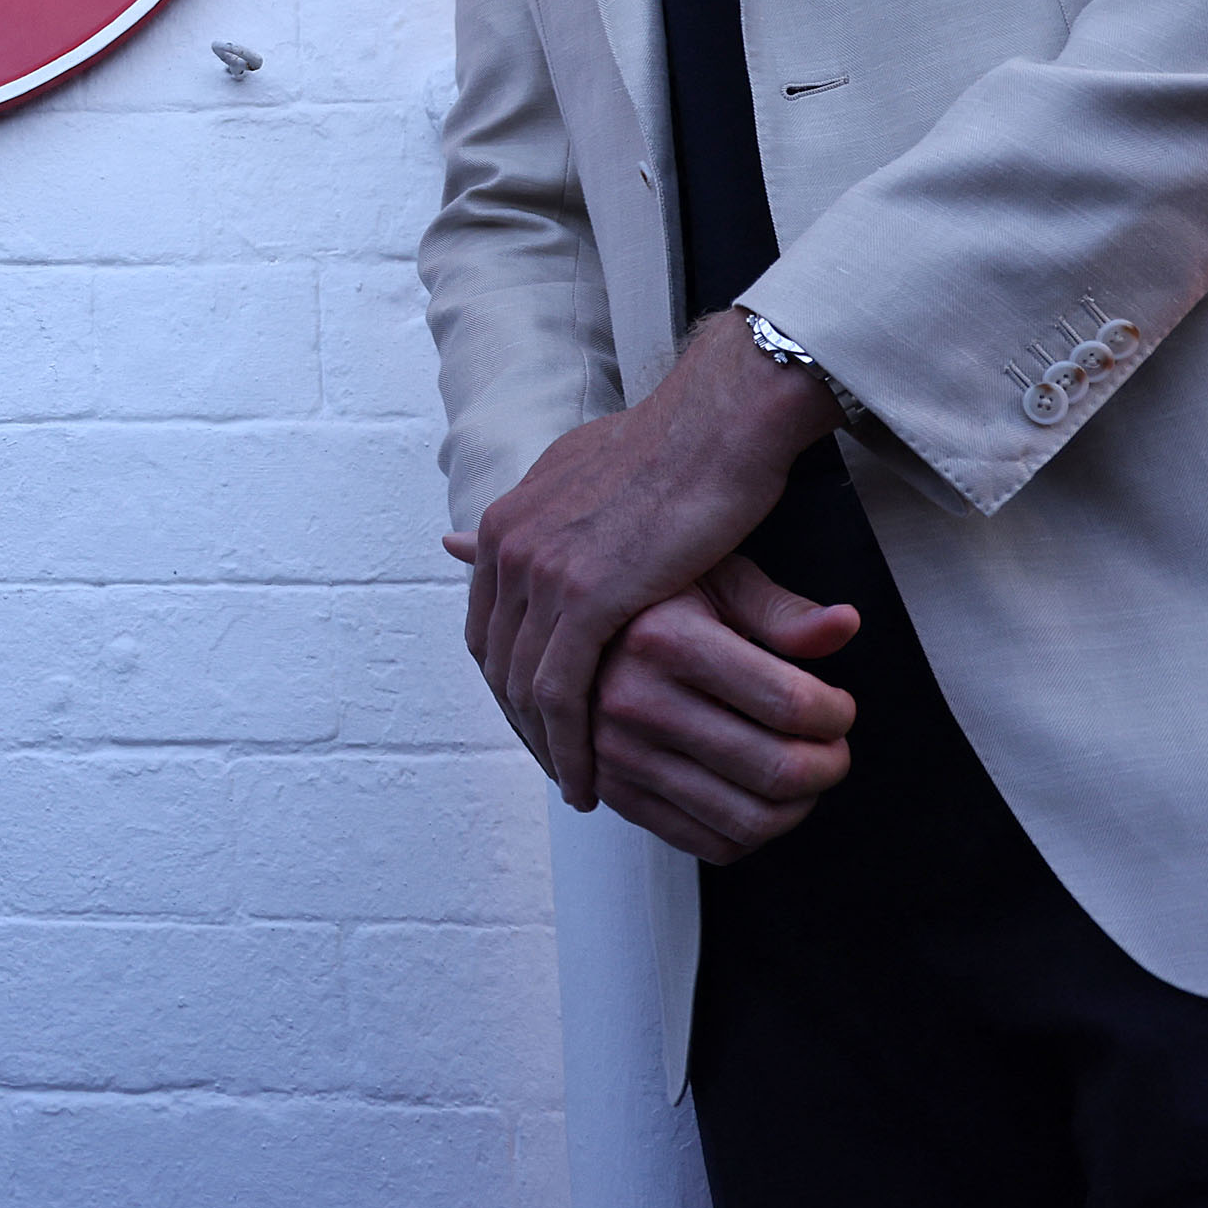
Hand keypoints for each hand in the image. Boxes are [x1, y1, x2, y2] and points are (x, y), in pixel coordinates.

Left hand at [449, 309, 842, 808]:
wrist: (720, 423)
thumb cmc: (676, 448)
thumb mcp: (588, 475)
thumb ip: (547, 512)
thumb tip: (500, 530)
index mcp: (508, 521)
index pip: (487, 622)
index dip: (507, 676)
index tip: (533, 715)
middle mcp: (510, 546)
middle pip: (498, 660)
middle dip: (521, 719)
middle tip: (553, 762)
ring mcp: (542, 571)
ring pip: (523, 685)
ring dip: (544, 744)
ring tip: (572, 784)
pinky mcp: (586, 597)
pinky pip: (562, 692)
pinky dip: (570, 743)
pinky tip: (588, 778)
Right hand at [586, 558, 862, 862]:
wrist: (566, 631)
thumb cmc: (652, 601)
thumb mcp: (715, 580)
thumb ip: (781, 611)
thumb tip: (844, 626)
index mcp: (664, 639)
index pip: (792, 704)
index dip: (837, 713)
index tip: (836, 707)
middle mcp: (634, 701)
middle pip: (779, 770)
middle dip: (829, 764)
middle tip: (831, 746)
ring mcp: (619, 754)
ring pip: (750, 820)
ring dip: (798, 806)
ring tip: (799, 772)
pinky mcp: (614, 792)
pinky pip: (709, 845)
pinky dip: (752, 834)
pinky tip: (757, 797)